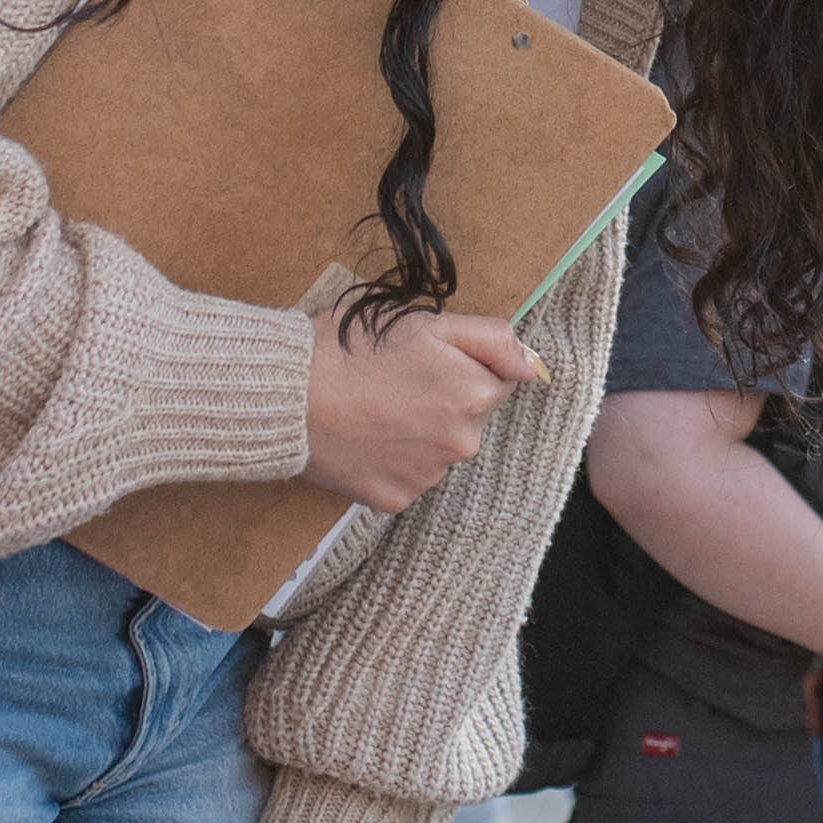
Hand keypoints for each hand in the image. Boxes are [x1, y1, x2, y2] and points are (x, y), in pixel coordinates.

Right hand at [298, 301, 537, 512]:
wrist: (288, 394)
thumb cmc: (351, 350)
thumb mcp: (426, 322)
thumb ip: (493, 340)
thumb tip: (534, 367)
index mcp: (476, 396)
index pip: (493, 382)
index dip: (459, 366)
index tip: (421, 361)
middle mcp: (462, 444)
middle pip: (466, 419)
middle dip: (440, 401)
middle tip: (391, 383)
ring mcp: (428, 477)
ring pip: (436, 450)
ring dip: (416, 433)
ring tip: (371, 410)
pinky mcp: (394, 499)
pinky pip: (405, 478)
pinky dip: (389, 461)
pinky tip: (363, 438)